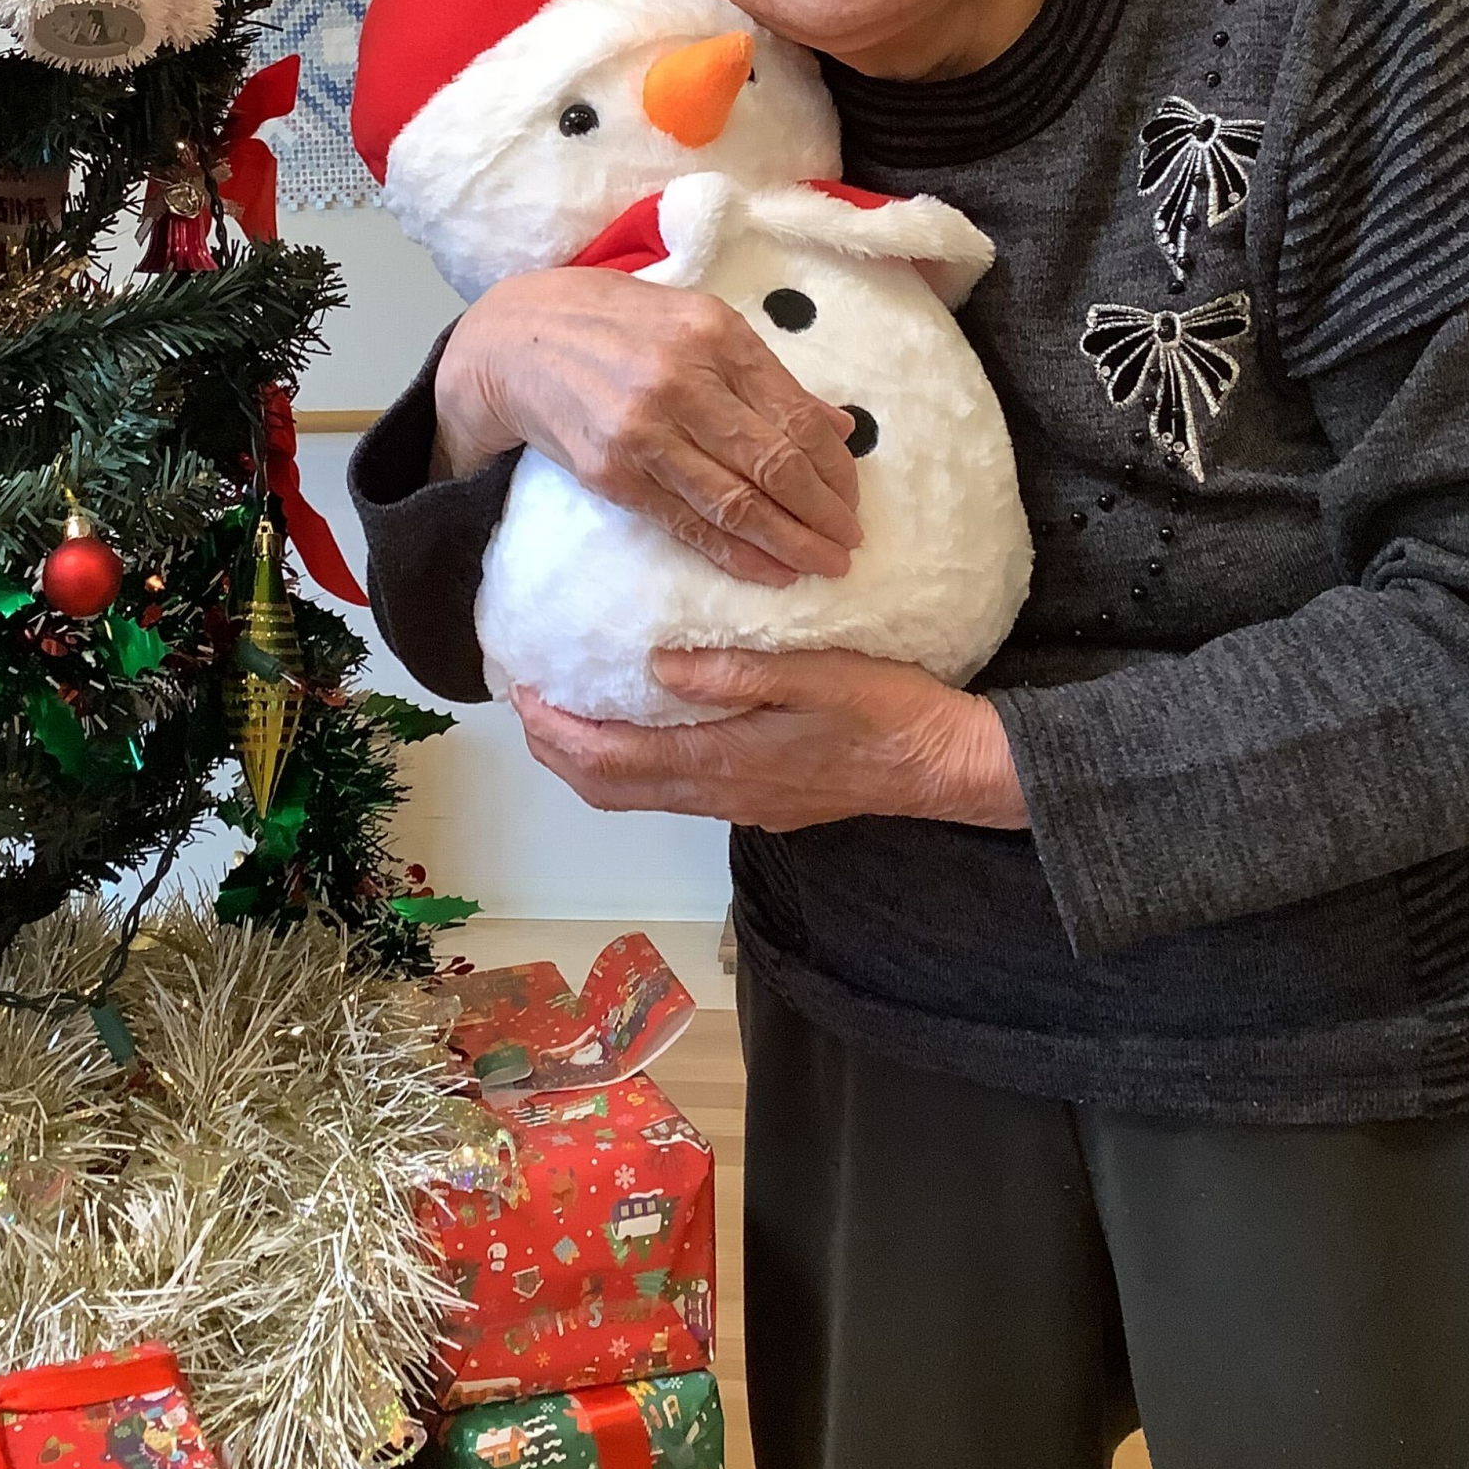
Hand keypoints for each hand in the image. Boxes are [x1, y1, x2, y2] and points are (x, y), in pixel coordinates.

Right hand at [432, 265, 861, 585]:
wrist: (516, 340)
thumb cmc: (615, 326)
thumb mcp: (696, 322)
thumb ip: (767, 375)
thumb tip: (838, 426)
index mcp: (715, 335)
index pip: (796, 416)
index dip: (835, 470)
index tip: (853, 501)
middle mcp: (682, 380)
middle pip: (774, 463)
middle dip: (822, 515)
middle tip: (848, 545)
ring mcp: (644, 430)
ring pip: (735, 501)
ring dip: (788, 544)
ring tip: (821, 566)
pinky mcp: (611, 472)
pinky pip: (686, 523)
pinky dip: (733, 553)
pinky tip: (766, 570)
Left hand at [512, 647, 1028, 831]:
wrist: (946, 767)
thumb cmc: (887, 711)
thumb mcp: (813, 673)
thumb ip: (733, 672)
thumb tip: (655, 664)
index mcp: (724, 761)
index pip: (610, 760)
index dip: (556, 732)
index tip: (522, 692)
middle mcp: (721, 794)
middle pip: (610, 790)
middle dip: (557, 752)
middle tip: (528, 701)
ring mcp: (740, 804)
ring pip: (639, 795)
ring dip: (591, 760)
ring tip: (568, 710)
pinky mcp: (761, 802)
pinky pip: (674, 791)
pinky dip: (634, 764)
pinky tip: (641, 723)